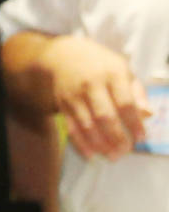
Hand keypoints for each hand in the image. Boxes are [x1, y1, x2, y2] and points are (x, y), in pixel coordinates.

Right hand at [42, 35, 148, 160]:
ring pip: (87, 125)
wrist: (63, 55)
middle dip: (116, 137)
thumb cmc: (100, 65)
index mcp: (113, 75)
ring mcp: (75, 96)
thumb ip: (137, 92)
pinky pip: (71, 128)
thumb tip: (147, 114)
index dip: (134, 123)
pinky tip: (91, 155)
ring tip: (111, 156)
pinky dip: (80, 143)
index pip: (125, 103)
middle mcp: (92, 85)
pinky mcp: (63, 105)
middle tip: (125, 151)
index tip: (141, 137)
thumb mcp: (123, 70)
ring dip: (99, 144)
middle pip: (105, 116)